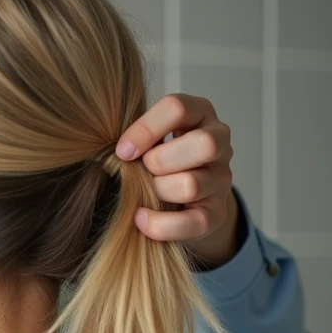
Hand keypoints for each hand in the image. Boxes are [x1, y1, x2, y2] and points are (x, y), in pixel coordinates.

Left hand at [116, 93, 239, 266]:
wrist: (182, 193)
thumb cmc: (157, 155)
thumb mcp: (148, 137)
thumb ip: (134, 137)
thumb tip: (110, 154)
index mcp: (199, 112)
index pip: (178, 108)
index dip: (145, 130)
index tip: (122, 151)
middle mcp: (218, 142)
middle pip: (202, 144)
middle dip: (160, 161)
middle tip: (143, 169)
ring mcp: (221, 178)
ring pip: (191, 184)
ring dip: (159, 191)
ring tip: (147, 192)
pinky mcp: (217, 212)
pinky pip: (192, 222)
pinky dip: (161, 224)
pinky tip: (141, 218)